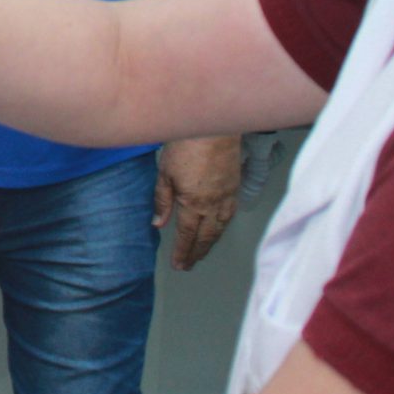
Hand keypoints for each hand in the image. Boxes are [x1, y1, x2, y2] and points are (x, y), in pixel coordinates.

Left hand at [153, 134, 241, 269]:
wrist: (213, 128)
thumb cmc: (186, 146)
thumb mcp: (165, 173)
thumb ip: (162, 201)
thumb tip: (158, 223)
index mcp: (193, 203)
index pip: (187, 235)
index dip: (183, 252)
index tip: (179, 264)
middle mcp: (213, 205)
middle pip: (206, 237)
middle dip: (197, 253)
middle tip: (189, 265)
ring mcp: (227, 196)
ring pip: (220, 228)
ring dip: (210, 243)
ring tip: (202, 252)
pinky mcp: (235, 187)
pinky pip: (230, 214)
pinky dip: (223, 226)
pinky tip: (218, 228)